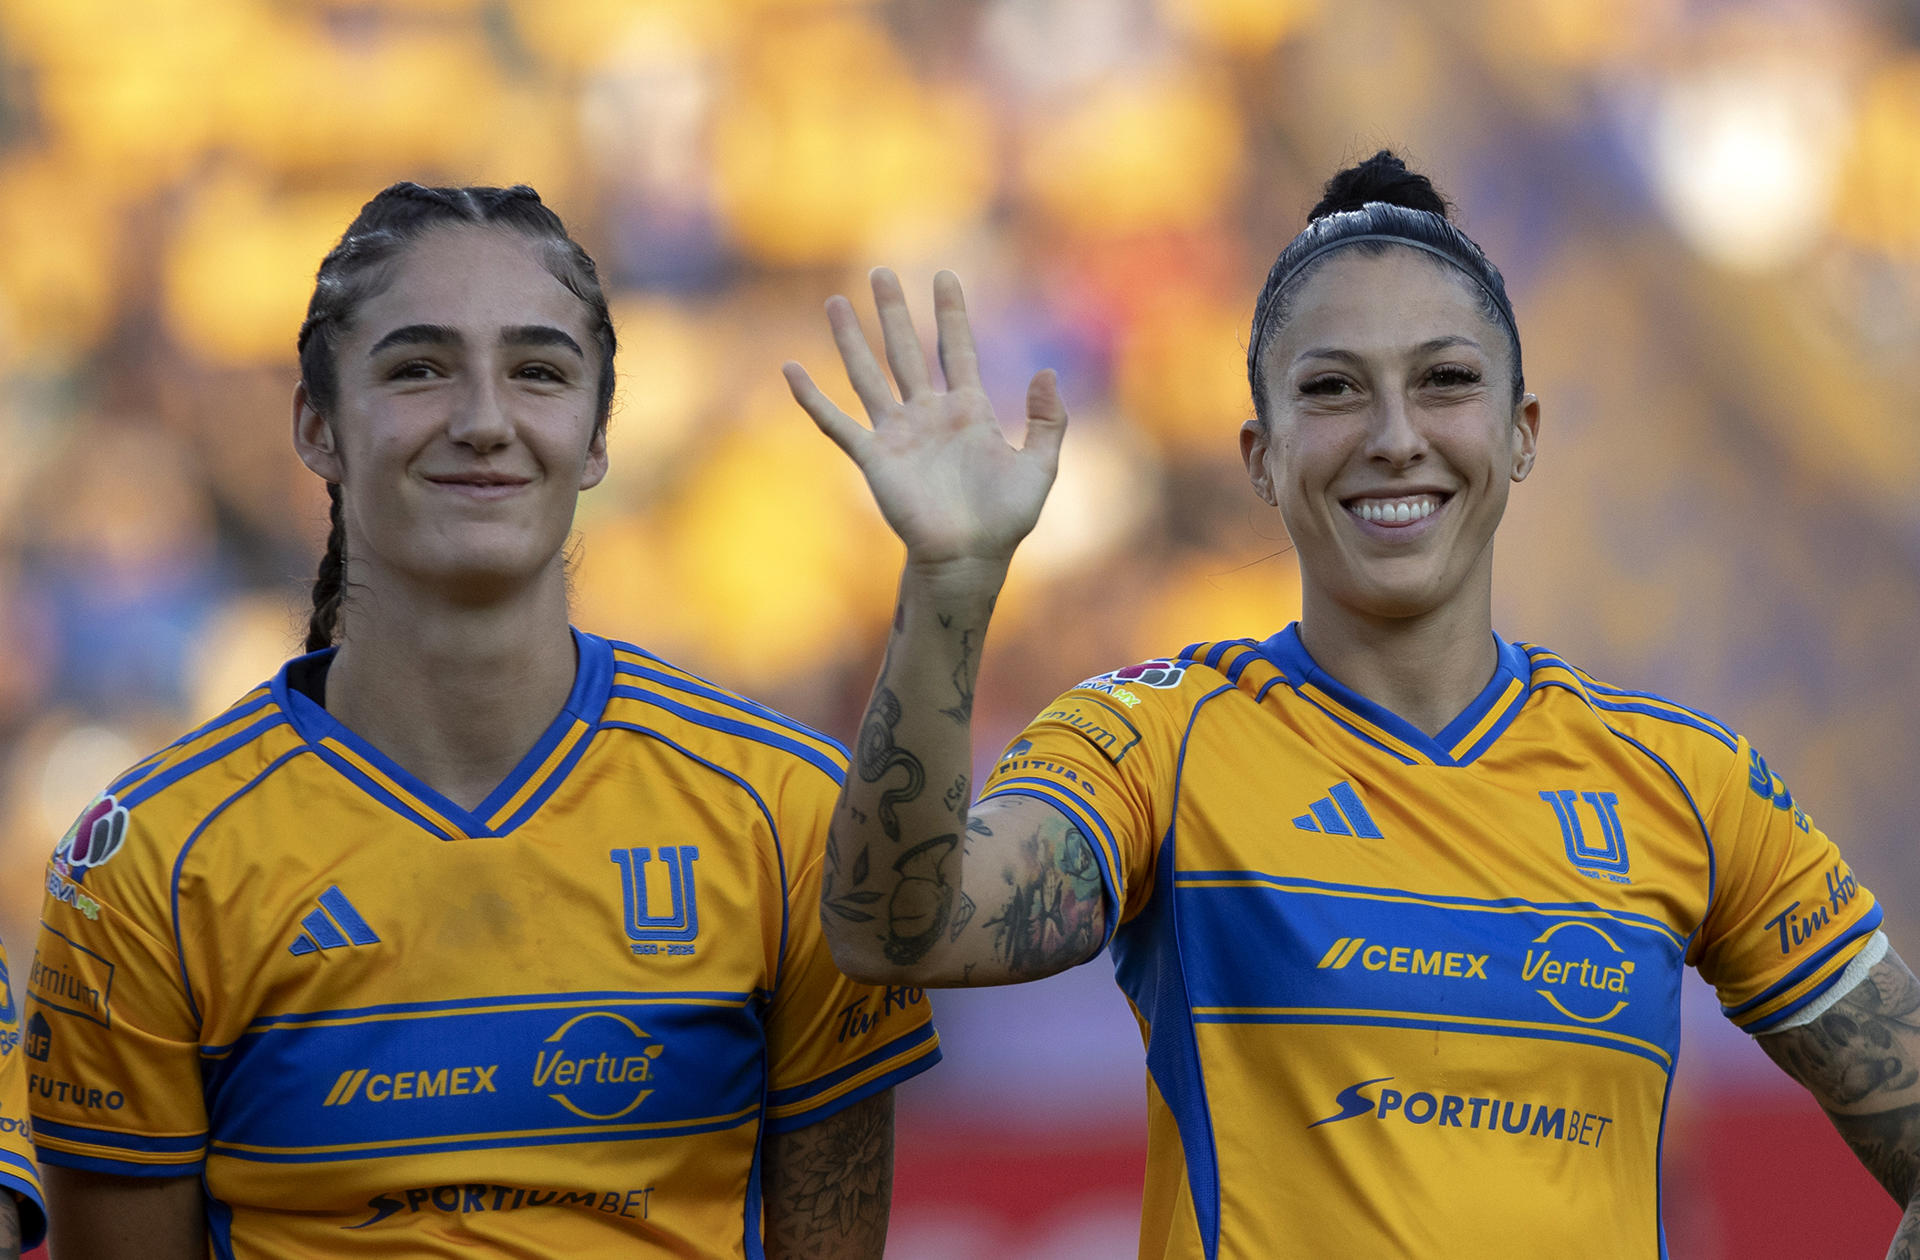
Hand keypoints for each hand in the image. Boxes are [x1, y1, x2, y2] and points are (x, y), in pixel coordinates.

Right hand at [784, 268, 1067, 572]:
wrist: (968, 559)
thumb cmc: (1005, 520)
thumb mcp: (1040, 466)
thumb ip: (1049, 420)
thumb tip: (1046, 370)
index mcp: (968, 411)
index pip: (956, 349)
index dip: (951, 313)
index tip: (945, 275)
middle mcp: (928, 415)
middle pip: (906, 350)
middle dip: (894, 311)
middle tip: (881, 272)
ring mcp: (898, 433)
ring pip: (869, 375)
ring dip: (852, 339)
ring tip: (836, 302)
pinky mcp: (873, 457)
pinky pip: (837, 423)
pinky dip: (812, 398)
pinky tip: (791, 370)